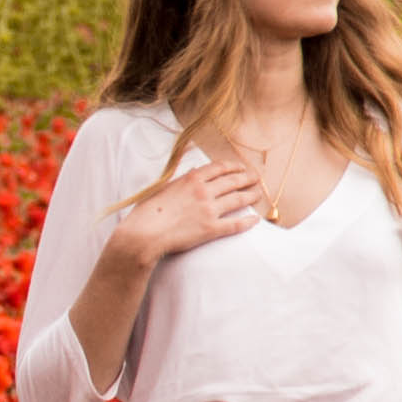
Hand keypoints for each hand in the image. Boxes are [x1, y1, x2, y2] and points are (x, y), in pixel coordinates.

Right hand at [107, 153, 264, 275]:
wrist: (144, 234)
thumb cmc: (147, 212)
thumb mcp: (162, 187)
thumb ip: (180, 179)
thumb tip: (193, 170)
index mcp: (191, 179)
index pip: (219, 168)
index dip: (233, 166)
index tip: (240, 167)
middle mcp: (204, 192)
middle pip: (232, 181)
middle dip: (247, 178)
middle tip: (256, 178)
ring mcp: (209, 210)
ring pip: (237, 200)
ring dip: (251, 195)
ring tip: (258, 194)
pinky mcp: (210, 229)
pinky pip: (234, 224)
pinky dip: (247, 222)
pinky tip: (255, 220)